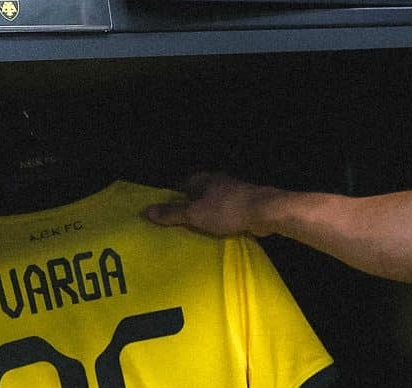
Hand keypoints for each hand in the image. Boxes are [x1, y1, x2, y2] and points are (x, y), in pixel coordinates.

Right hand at [145, 172, 281, 237]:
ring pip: (214, 203)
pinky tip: (216, 233)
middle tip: (177, 224)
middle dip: (189, 206)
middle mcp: (219, 182)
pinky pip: (227, 213)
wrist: (265, 212)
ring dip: (206, 214)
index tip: (165, 211)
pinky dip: (220, 221)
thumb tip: (146, 210)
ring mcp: (234, 193)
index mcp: (205, 179)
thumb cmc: (227, 210)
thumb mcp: (195, 214)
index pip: (183, 184)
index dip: (173, 196)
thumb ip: (172, 213)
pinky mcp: (245, 205)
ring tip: (195, 231)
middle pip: (198, 193)